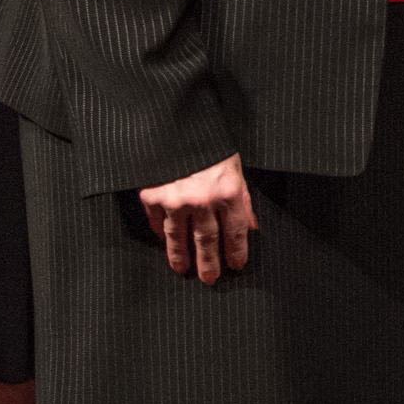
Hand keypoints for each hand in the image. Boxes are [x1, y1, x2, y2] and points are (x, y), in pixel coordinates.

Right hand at [138, 153, 255, 283]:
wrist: (180, 124)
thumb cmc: (212, 145)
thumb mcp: (235, 168)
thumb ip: (241, 199)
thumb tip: (250, 227)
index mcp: (228, 191)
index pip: (236, 230)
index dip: (237, 250)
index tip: (236, 265)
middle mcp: (203, 199)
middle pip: (207, 240)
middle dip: (209, 262)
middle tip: (209, 279)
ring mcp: (175, 199)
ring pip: (178, 236)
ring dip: (180, 255)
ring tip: (181, 269)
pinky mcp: (153, 194)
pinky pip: (156, 221)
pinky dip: (159, 232)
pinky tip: (162, 241)